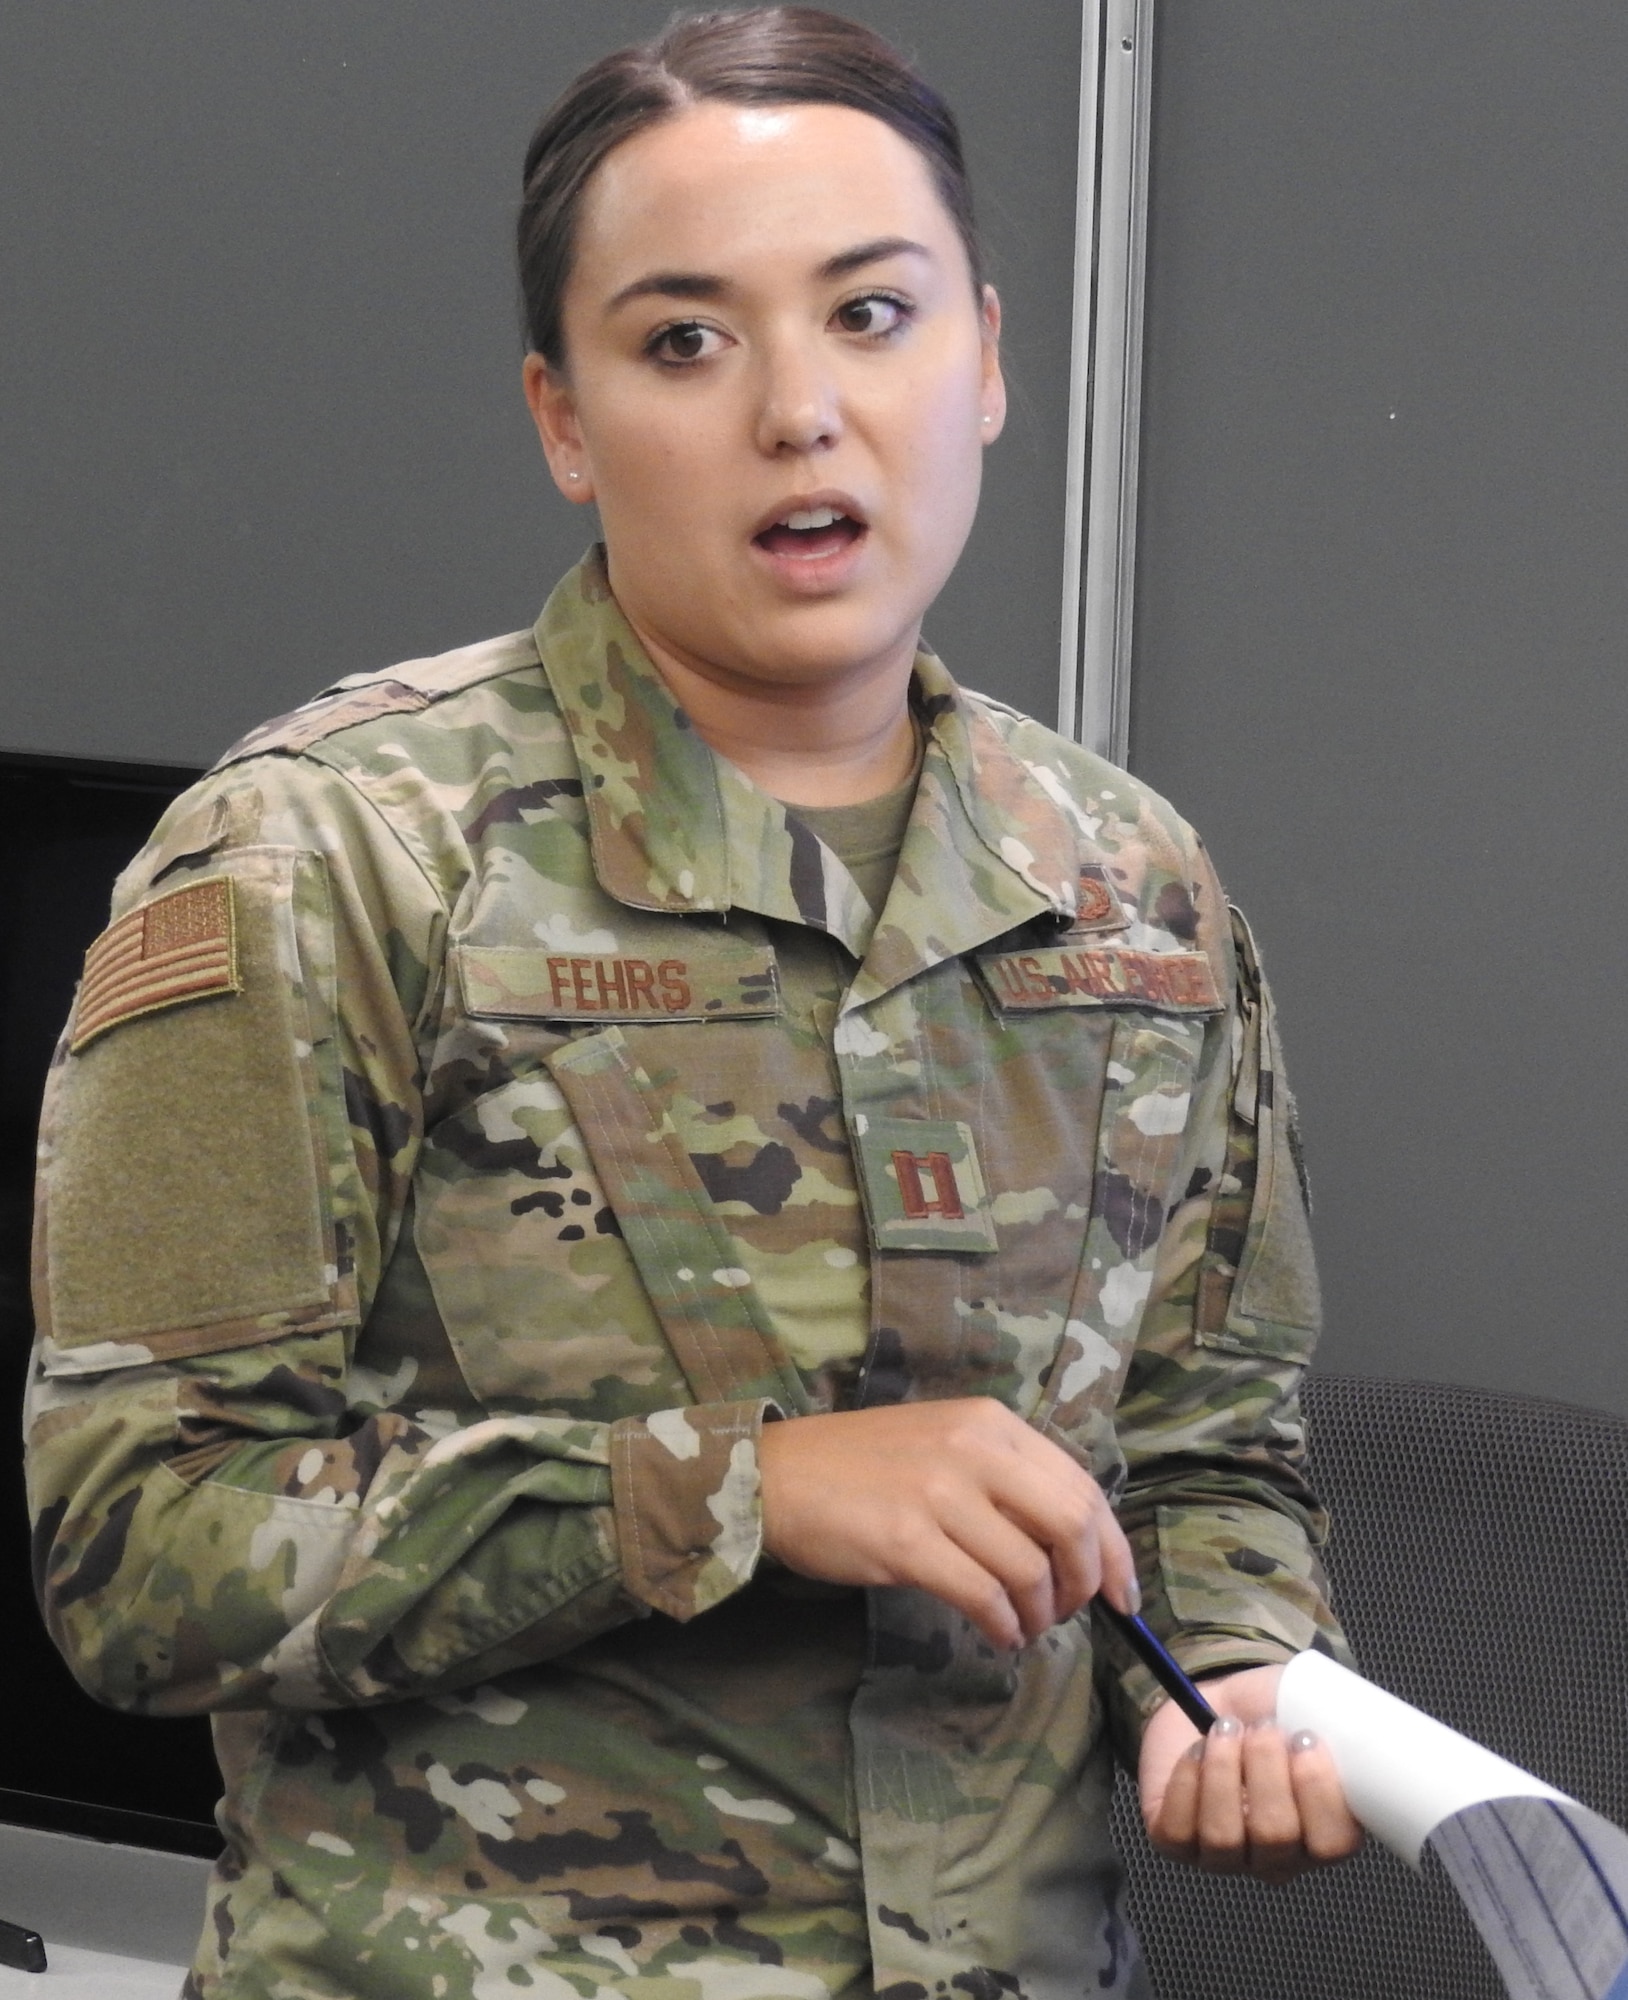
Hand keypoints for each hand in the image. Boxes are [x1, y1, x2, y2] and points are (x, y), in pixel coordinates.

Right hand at [757, 1398, 1137, 1649]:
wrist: (779, 1475)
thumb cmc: (866, 1466)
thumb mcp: (947, 1444)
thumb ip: (1007, 1479)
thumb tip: (1078, 1545)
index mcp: (991, 1423)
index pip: (1082, 1487)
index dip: (1115, 1549)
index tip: (1124, 1595)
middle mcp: (974, 1450)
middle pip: (1071, 1525)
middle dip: (1086, 1584)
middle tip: (1070, 1614)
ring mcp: (939, 1494)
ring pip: (1029, 1569)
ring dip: (1039, 1615)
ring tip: (1023, 1626)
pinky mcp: (906, 1541)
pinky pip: (983, 1596)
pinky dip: (1003, 1626)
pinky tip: (996, 1633)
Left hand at [1139, 1664, 1362, 1882]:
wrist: (1218, 1701)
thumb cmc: (1273, 1710)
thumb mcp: (1315, 1708)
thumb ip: (1342, 1725)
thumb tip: (1353, 1728)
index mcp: (1322, 1834)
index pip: (1333, 1844)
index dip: (1318, 1791)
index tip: (1305, 1737)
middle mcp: (1277, 1857)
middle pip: (1275, 1837)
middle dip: (1266, 1768)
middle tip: (1262, 1726)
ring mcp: (1224, 1857)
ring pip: (1224, 1837)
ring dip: (1224, 1771)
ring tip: (1225, 1730)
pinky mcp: (1177, 1844)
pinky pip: (1178, 1831)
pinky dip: (1186, 1781)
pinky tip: (1196, 1749)